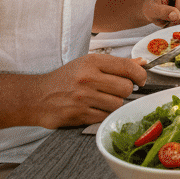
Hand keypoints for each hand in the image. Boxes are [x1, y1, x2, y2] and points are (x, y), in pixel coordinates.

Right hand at [30, 54, 145, 127]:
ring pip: (117, 104)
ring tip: (101, 100)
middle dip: (124, 91)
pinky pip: (105, 117)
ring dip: (114, 104)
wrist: (37, 97)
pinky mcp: (79, 114)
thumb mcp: (88, 64)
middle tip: (114, 90)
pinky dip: (103, 114)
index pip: (127, 66)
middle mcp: (88, 78)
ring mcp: (83, 97)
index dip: (140, 74)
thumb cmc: (65, 79)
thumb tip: (142, 63)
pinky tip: (94, 109)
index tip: (140, 79)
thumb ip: (116, 64)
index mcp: (92, 62)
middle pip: (126, 88)